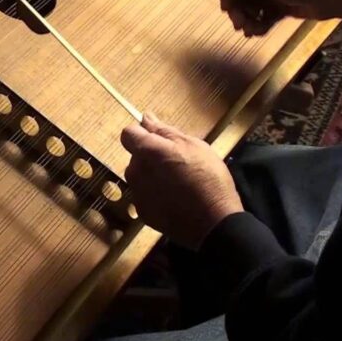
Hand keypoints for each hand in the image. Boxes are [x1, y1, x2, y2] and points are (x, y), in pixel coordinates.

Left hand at [120, 113, 242, 249]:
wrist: (213, 222)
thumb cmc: (208, 179)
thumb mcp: (193, 146)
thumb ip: (165, 131)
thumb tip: (146, 118)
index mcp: (147, 152)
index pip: (128, 133)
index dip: (142, 133)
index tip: (159, 139)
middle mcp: (136, 172)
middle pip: (136, 157)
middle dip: (151, 156)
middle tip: (178, 163)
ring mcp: (138, 194)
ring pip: (140, 176)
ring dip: (153, 176)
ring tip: (179, 183)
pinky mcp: (143, 212)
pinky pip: (145, 196)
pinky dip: (156, 195)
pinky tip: (176, 200)